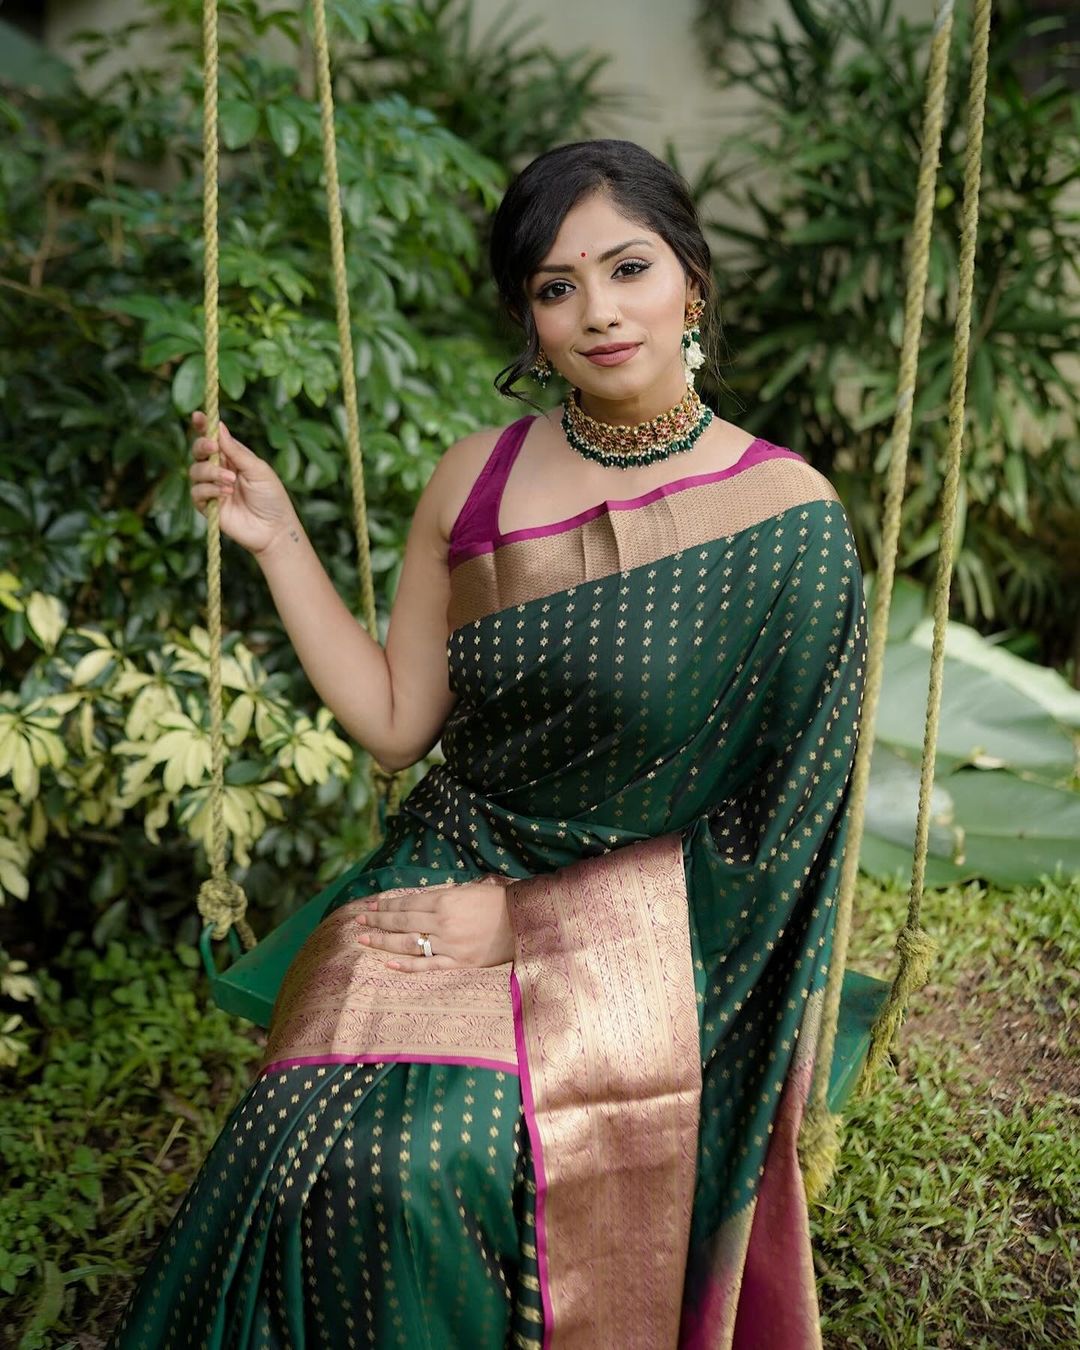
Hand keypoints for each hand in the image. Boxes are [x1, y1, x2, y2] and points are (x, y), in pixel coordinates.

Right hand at [188, 410, 296, 556]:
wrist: (274, 528)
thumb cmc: (271, 497)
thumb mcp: (257, 469)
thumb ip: (236, 451)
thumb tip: (219, 427)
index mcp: (232, 457)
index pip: (213, 438)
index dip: (203, 426)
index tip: (198, 416)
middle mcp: (219, 470)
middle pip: (198, 451)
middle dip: (202, 445)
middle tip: (213, 447)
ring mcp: (211, 488)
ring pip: (195, 470)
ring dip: (211, 472)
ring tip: (231, 481)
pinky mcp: (207, 506)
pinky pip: (196, 492)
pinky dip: (209, 490)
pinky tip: (225, 493)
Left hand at [355, 878, 514, 971]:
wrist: (524, 921)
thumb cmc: (497, 901)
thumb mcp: (468, 890)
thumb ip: (442, 896)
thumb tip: (415, 901)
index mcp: (445, 900)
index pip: (406, 903)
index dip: (386, 905)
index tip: (369, 906)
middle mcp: (443, 922)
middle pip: (401, 922)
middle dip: (377, 920)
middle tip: (358, 921)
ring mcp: (450, 944)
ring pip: (409, 943)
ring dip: (383, 941)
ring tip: (364, 939)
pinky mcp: (459, 962)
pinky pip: (428, 966)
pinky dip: (408, 965)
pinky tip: (389, 963)